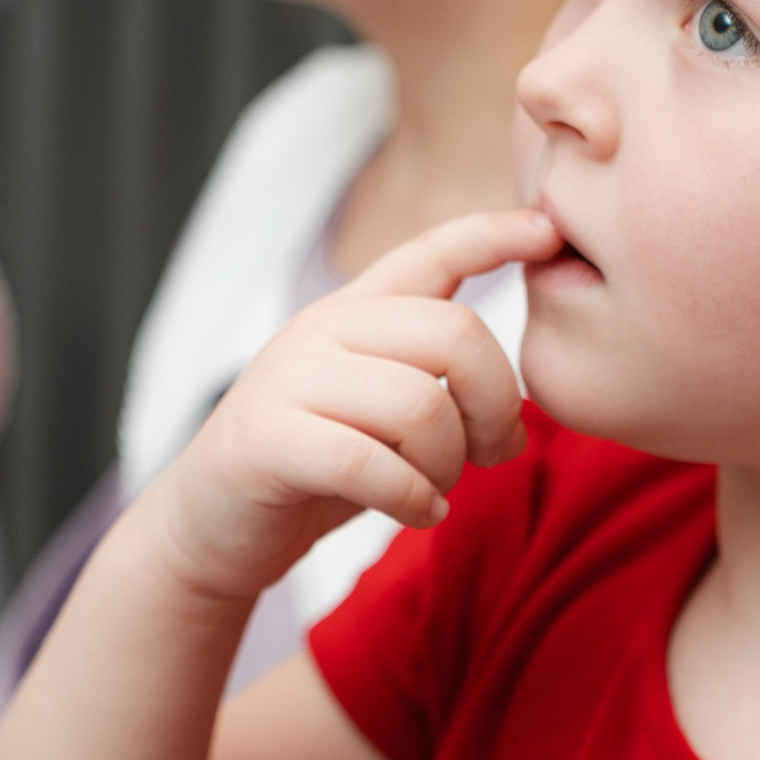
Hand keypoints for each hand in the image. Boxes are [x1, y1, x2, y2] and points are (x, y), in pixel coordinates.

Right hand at [147, 208, 560, 602]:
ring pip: (422, 406)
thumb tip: (518, 421)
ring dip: (451, 463)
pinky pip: (372, 465)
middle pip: (456, 334)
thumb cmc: (314, 471)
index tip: (548, 230)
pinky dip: (414, 499)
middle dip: (497, 403)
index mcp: (355, 311)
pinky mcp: (267, 440)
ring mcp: (290, 379)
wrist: (211, 528)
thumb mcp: (381, 415)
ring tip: (436, 488)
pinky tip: (419, 513)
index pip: (431, 252)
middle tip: (491, 453)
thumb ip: (438, 393)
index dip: (493, 235)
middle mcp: (322, 328)